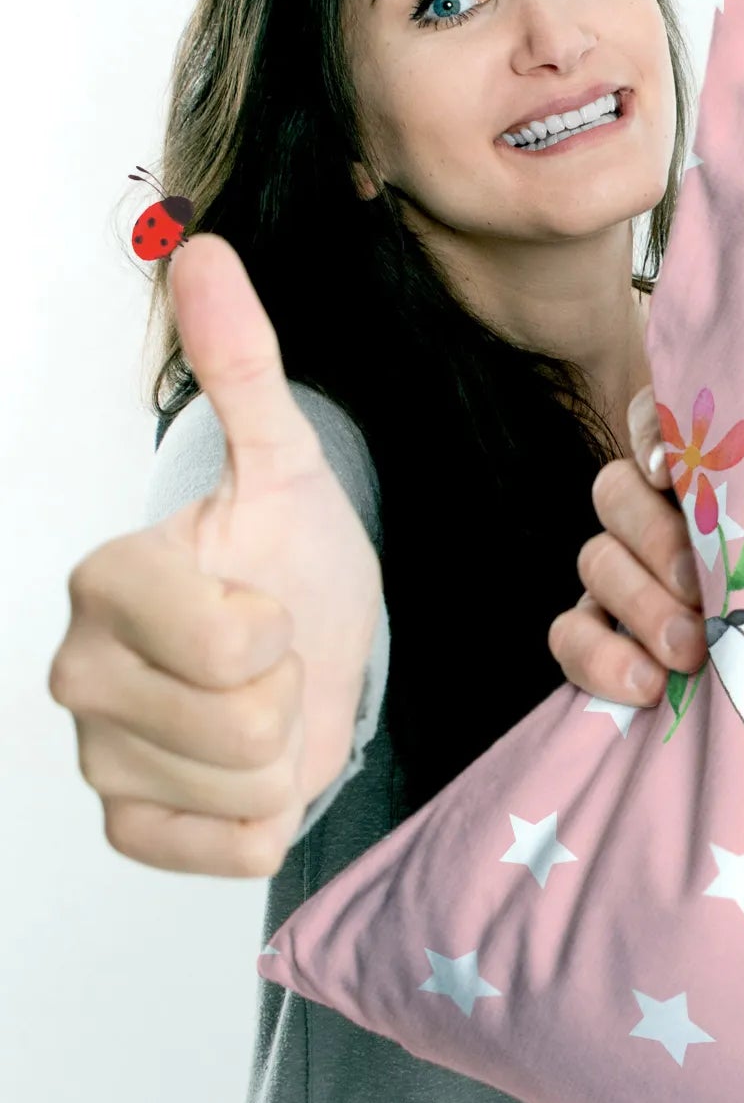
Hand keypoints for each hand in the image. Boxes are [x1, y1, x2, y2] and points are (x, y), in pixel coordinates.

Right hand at [48, 235, 380, 876]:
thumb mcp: (287, 467)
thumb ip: (245, 368)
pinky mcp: (130, 820)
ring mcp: (99, 751)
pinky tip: (252, 771)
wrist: (306, 647)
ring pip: (244, 790)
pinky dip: (262, 820)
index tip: (270, 604)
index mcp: (110, 580)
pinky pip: (225, 851)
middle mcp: (78, 669)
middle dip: (290, 695)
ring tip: (266, 706)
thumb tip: (206, 252)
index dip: (281, 633)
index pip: (230, 644)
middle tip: (275, 661)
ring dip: (285, 754)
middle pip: (242, 726)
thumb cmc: (293, 561)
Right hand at [548, 384, 709, 701]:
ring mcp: (619, 574)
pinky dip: (599, 659)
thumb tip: (680, 468)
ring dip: (640, 606)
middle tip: (699, 591)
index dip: (653, 436)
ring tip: (688, 653)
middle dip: (657, 542)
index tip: (669, 475)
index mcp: (699, 478)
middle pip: (617, 492)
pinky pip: (569, 635)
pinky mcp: (599, 635)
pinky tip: (648, 685)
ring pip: (595, 561)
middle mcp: (649, 513)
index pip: (654, 419)